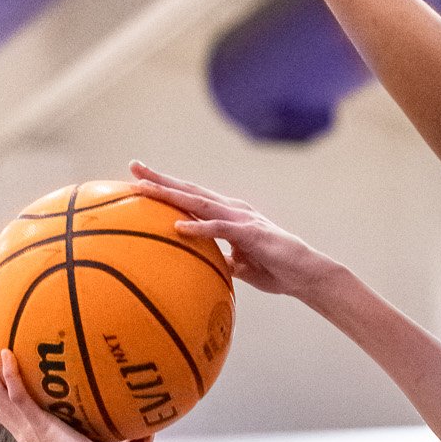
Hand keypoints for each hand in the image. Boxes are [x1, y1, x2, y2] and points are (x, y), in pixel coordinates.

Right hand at [0, 343, 119, 441]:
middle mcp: (23, 432)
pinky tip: (7, 354)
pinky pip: (18, 397)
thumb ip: (85, 423)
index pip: (6, 409)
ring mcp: (28, 430)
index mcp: (30, 435)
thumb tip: (103, 402)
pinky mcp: (39, 427)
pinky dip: (10, 375)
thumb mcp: (86, 440)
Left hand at [129, 165, 335, 300]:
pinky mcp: (252, 233)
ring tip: (145, 188)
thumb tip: (201, 264)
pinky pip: (220, 229)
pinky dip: (199, 227)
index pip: (190, 197)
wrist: (306, 275)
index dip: (165, 187)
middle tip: (134, 166)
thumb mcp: (239, 265)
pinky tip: (178, 226)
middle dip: (160, 178)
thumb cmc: (275, 270)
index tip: (139, 180)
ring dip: (171, 194)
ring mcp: (241, 219)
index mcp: (227, 215)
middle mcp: (232, 210)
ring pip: (199, 202)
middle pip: (189, 190)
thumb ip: (220, 258)